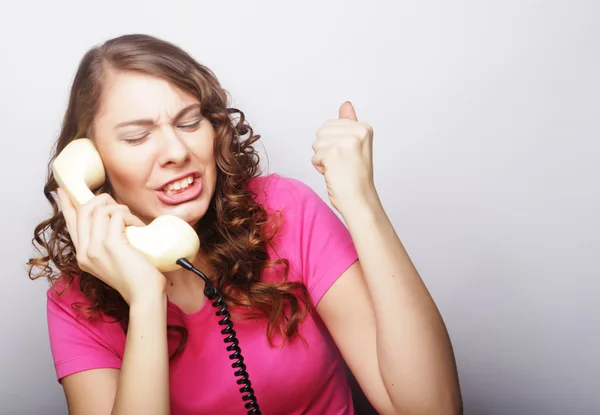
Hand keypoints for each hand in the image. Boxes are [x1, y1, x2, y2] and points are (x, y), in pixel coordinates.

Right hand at [57, 189, 165, 304]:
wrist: (144, 294)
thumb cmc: (135, 277)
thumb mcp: (113, 259)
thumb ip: (105, 242)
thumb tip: (112, 217)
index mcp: (83, 256)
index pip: (70, 225)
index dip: (66, 205)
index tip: (63, 191)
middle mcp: (85, 252)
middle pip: (84, 211)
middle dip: (103, 200)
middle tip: (119, 206)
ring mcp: (95, 248)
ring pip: (100, 210)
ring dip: (120, 209)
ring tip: (132, 220)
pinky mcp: (110, 244)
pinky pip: (117, 215)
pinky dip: (130, 216)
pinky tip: (138, 226)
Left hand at [312, 101, 376, 215]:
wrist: (359, 199)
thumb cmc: (356, 176)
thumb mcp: (355, 145)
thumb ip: (349, 123)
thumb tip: (346, 104)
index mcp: (364, 127)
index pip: (331, 125)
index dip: (334, 143)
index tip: (348, 155)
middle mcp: (357, 132)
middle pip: (322, 131)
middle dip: (326, 149)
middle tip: (342, 163)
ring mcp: (345, 142)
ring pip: (316, 143)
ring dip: (322, 159)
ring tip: (338, 168)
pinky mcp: (333, 153)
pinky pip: (315, 156)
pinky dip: (320, 167)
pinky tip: (334, 173)